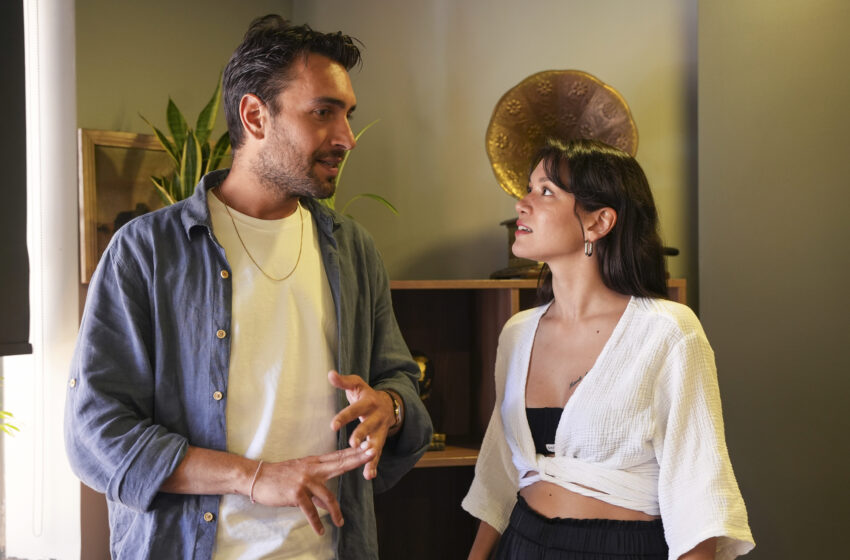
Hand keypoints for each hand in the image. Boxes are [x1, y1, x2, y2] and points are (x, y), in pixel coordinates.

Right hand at [250, 446, 372, 534]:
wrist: (257, 477)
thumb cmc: (279, 476)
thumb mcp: (301, 474)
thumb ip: (317, 483)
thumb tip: (327, 501)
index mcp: (314, 462)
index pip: (339, 456)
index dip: (355, 451)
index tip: (369, 445)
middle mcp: (312, 469)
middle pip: (339, 464)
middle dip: (357, 459)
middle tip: (372, 454)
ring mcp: (304, 480)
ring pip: (327, 496)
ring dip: (336, 511)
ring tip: (341, 522)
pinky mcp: (296, 493)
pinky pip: (310, 510)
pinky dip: (316, 522)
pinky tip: (321, 530)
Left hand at [328, 370, 396, 479]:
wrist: (390, 404)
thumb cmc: (366, 395)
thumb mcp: (357, 384)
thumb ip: (343, 381)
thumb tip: (330, 374)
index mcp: (368, 402)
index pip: (354, 409)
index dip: (344, 417)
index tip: (333, 425)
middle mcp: (376, 417)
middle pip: (368, 426)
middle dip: (361, 435)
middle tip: (353, 443)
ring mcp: (380, 430)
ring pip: (376, 442)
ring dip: (371, 453)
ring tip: (366, 466)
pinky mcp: (381, 441)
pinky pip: (378, 454)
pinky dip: (374, 465)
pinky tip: (368, 476)